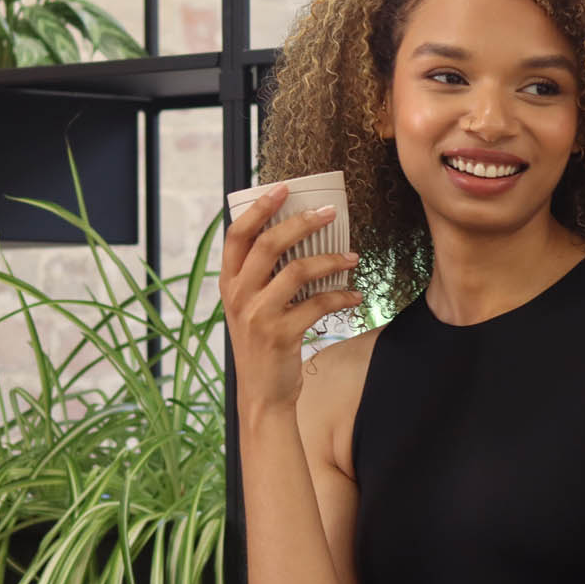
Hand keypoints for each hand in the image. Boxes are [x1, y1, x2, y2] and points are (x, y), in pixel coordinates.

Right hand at [221, 184, 363, 410]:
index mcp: (229, 283)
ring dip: (330, 260)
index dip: (259, 208)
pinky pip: (317, 304)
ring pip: (296, 271)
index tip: (282, 188)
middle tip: (329, 212)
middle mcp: (239, 296)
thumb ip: (261, 277)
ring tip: (352, 257)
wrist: (263, 395)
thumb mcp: (249, 308)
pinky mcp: (281, 335)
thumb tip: (297, 237)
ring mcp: (258, 316)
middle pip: (268, 244)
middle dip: (301, 222)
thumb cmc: (262, 345)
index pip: (236, 235)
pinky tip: (355, 296)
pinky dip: (340, 296)